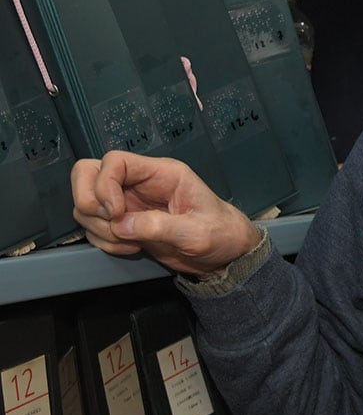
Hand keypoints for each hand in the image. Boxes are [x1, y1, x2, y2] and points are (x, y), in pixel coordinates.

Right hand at [71, 151, 261, 276]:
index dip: (104, 185)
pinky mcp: (123, 223)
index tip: (116, 212)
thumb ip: (159, 226)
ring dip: (98, 226)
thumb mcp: (196, 232)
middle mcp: (139, 183)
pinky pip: (93, 226)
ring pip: (86, 203)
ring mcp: (128, 202)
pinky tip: (130, 247)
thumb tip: (120, 224)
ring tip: (130, 241)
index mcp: (161, 174)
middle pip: (87, 173)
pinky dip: (103, 240)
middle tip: (113, 223)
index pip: (115, 161)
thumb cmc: (221, 233)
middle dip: (89, 201)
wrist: (225, 253)